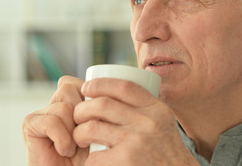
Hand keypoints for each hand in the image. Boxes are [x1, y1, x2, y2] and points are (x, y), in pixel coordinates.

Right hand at [22, 76, 88, 165]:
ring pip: (63, 106)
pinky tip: (62, 151)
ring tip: (71, 148)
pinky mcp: (29, 124)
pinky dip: (62, 140)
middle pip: (68, 89)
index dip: (87, 98)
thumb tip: (95, 92)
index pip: (76, 83)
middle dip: (79, 115)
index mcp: (68, 103)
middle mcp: (52, 104)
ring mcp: (39, 114)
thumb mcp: (95, 128)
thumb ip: (92, 108)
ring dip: (72, 132)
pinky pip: (52, 121)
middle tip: (80, 137)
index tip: (93, 120)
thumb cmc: (84, 159)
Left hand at [73, 78, 198, 165]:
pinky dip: (89, 160)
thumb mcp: (162, 123)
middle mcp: (148, 122)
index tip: (86, 87)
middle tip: (77, 117)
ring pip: (92, 127)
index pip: (124, 86)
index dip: (100, 83)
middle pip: (102, 104)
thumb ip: (144, 109)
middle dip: (81, 109)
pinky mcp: (127, 161)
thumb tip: (112, 92)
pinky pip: (95, 156)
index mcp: (156, 109)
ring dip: (79, 133)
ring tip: (79, 137)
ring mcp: (137, 141)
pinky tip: (92, 161)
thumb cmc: (164, 153)